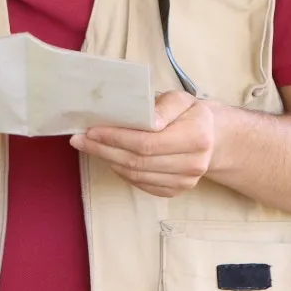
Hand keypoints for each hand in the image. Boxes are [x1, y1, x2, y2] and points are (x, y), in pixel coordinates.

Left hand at [70, 91, 217, 197]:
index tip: (91, 130)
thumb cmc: (188, 114)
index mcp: (196, 137)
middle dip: (104, 149)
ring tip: (89, 147)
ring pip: (136, 174)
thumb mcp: (179, 100)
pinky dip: (120, 172)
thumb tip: (148, 121)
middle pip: (138, 161)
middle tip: (80, 139)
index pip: (147, 143)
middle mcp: (193, 164)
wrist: (209, 137)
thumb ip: (163, 107)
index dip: (116, 138)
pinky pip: (141, 184)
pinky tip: (109, 158)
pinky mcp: (175, 191)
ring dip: (108, 160)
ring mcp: (185, 181)